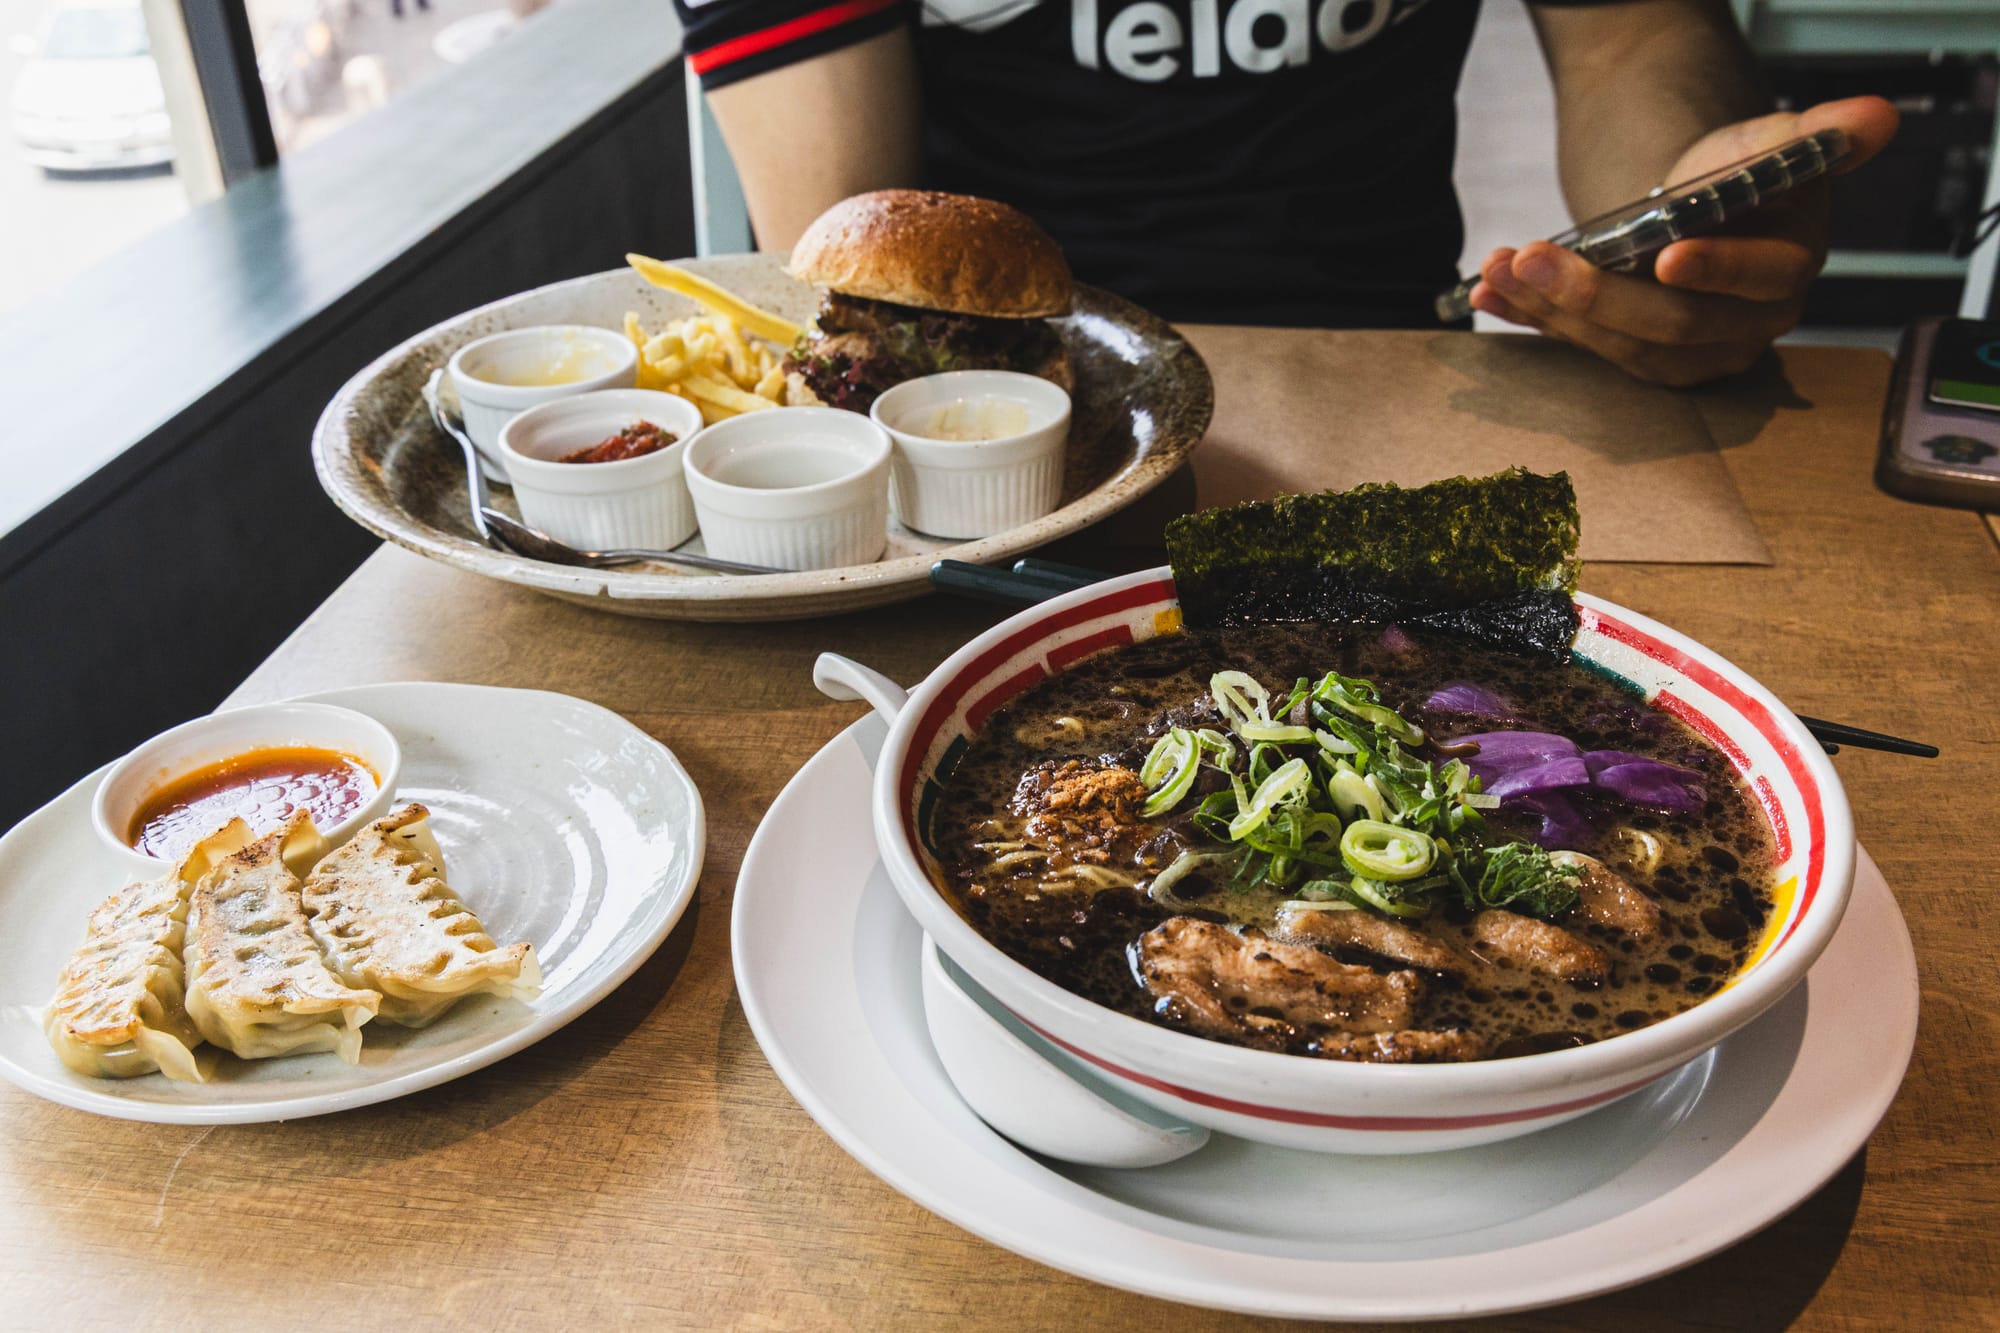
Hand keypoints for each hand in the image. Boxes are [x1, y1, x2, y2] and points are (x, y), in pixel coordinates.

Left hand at [1469, 95, 1900, 386]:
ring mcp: (1692, 355)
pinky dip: (1535, 322)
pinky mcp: (1643, 363)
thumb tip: (1874, 116)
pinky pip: (1587, 350)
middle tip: (1531, 256)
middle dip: (1595, 293)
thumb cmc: (1736, 177)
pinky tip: (1489, 297)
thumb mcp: (1768, 144)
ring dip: (1549, 310)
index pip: (1757, 279)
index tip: (1666, 255)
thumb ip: (1812, 136)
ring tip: (1496, 270)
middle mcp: (1744, 326)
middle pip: (1670, 324)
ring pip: (1619, 346)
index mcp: (1786, 271)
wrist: (1699, 212)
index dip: (1715, 269)